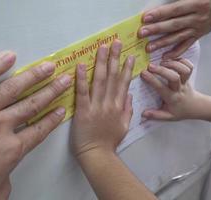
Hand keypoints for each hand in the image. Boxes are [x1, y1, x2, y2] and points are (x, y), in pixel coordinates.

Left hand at [0, 51, 71, 199]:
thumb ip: (5, 179)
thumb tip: (5, 173)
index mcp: (10, 150)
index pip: (39, 130)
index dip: (52, 118)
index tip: (62, 108)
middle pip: (32, 105)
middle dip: (51, 91)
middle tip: (63, 79)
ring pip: (11, 90)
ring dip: (33, 76)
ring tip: (47, 66)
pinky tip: (8, 58)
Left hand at [70, 40, 133, 156]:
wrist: (97, 155)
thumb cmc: (110, 141)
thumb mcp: (124, 126)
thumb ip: (128, 110)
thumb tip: (130, 94)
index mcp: (120, 106)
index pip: (124, 83)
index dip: (126, 68)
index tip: (129, 55)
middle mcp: (110, 103)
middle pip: (113, 77)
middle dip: (115, 58)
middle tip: (116, 42)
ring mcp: (96, 106)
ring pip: (99, 80)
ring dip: (101, 62)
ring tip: (102, 48)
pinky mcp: (83, 111)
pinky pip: (82, 92)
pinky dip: (81, 78)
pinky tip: (80, 65)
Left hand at [138, 0, 210, 58]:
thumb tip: (163, 2)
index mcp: (197, 4)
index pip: (175, 10)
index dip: (160, 14)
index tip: (146, 18)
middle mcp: (197, 18)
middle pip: (174, 25)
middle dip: (156, 29)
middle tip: (142, 33)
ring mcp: (197, 29)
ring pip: (177, 37)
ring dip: (162, 43)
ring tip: (148, 48)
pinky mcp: (198, 36)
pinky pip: (186, 45)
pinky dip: (176, 52)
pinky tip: (165, 57)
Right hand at [140, 59, 202, 120]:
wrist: (195, 106)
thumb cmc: (179, 111)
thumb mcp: (167, 116)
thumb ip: (155, 115)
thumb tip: (143, 114)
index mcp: (172, 98)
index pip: (161, 88)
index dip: (152, 80)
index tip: (143, 73)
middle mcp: (179, 88)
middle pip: (174, 77)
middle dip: (162, 70)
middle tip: (150, 66)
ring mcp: (185, 81)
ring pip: (184, 70)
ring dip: (172, 63)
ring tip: (162, 62)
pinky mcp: (189, 76)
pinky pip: (189, 66)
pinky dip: (181, 60)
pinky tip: (172, 60)